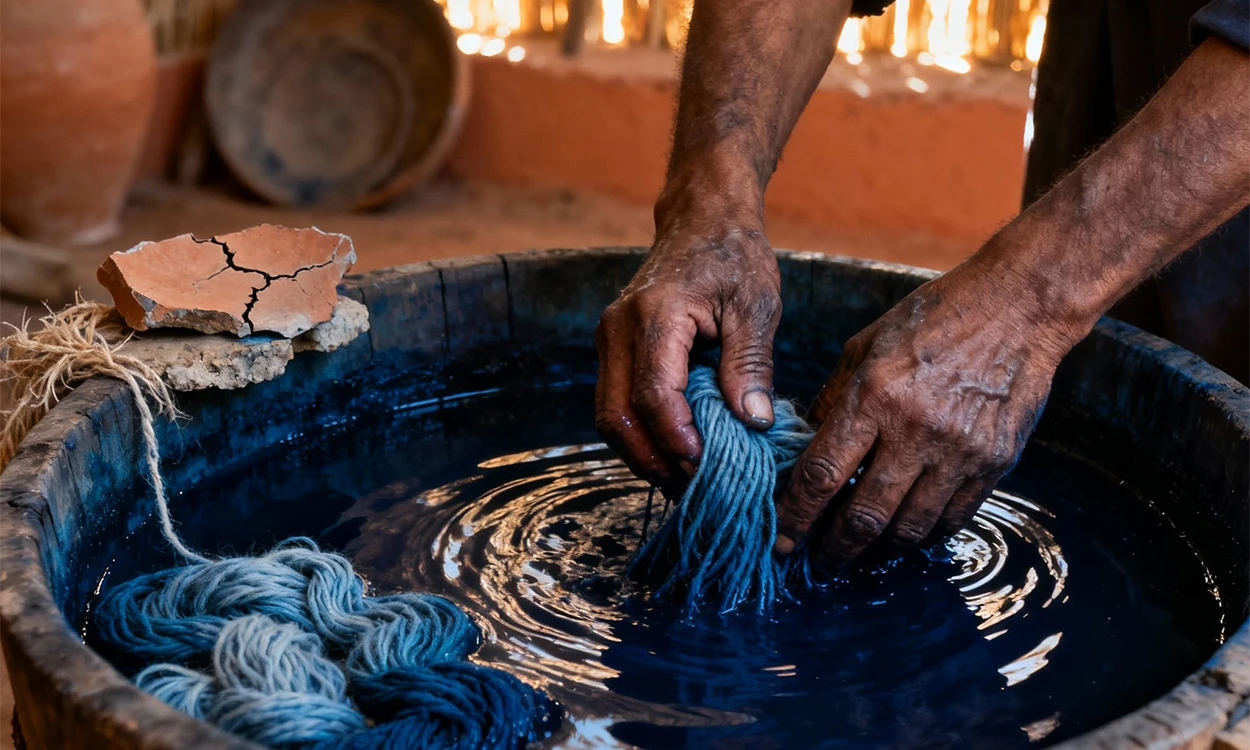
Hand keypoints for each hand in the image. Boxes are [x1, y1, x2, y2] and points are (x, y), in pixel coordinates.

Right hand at [595, 208, 781, 489]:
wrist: (702, 219)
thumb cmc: (734, 257)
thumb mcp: (756, 307)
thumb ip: (750, 366)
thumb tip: (753, 423)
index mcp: (655, 315)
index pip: (654, 394)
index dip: (677, 439)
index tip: (708, 468)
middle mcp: (618, 329)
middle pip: (618, 415)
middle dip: (654, 459)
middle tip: (696, 487)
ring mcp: (608, 340)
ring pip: (609, 416)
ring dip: (643, 453)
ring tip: (685, 478)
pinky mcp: (613, 350)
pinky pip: (616, 403)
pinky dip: (640, 434)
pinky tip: (674, 451)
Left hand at [775, 258, 1083, 560]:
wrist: (1017, 308)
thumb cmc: (931, 319)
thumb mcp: (865, 347)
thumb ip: (833, 400)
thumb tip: (804, 448)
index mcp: (873, 396)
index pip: (821, 474)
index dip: (796, 515)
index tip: (782, 539)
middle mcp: (915, 429)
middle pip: (864, 515)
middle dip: (833, 548)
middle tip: (818, 562)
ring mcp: (959, 451)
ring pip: (909, 528)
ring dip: (878, 551)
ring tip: (859, 555)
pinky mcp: (994, 463)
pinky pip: (952, 519)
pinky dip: (923, 536)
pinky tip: (905, 536)